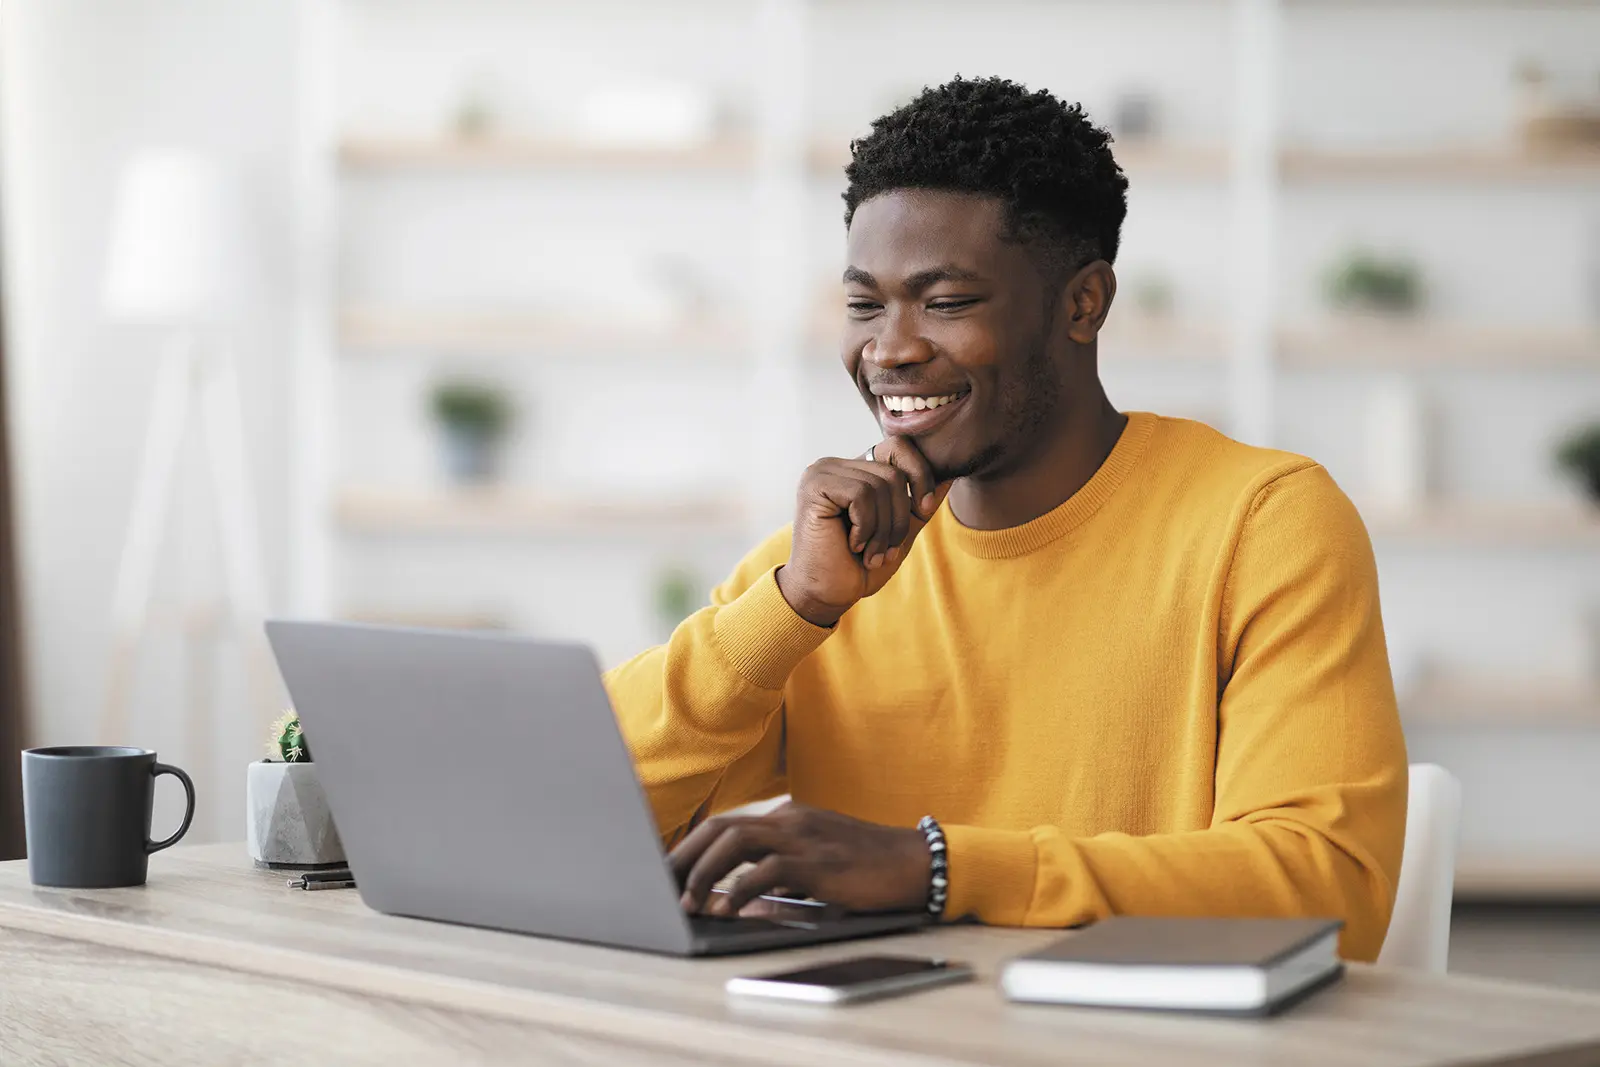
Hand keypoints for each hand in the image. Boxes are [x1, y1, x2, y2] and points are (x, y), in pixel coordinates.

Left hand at [671, 802, 930, 916]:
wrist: (916, 862)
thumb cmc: (867, 867)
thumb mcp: (816, 865)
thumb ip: (778, 874)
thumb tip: (739, 900)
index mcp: (786, 817)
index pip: (725, 825)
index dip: (691, 847)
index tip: (666, 871)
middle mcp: (788, 819)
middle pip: (719, 827)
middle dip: (683, 856)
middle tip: (659, 884)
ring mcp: (803, 836)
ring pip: (735, 842)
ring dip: (704, 872)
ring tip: (687, 901)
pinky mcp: (817, 861)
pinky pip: (768, 870)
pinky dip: (741, 889)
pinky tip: (727, 908)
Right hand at [777, 436, 951, 626]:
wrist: (826, 594)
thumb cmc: (858, 567)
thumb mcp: (899, 532)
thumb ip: (919, 503)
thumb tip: (949, 475)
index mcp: (854, 470)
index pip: (898, 447)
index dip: (920, 476)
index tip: (923, 510)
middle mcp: (836, 465)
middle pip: (894, 473)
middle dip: (898, 519)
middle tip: (884, 551)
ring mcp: (822, 472)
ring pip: (880, 485)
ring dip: (882, 530)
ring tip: (869, 553)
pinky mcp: (815, 485)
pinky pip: (862, 495)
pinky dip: (865, 527)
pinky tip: (852, 545)